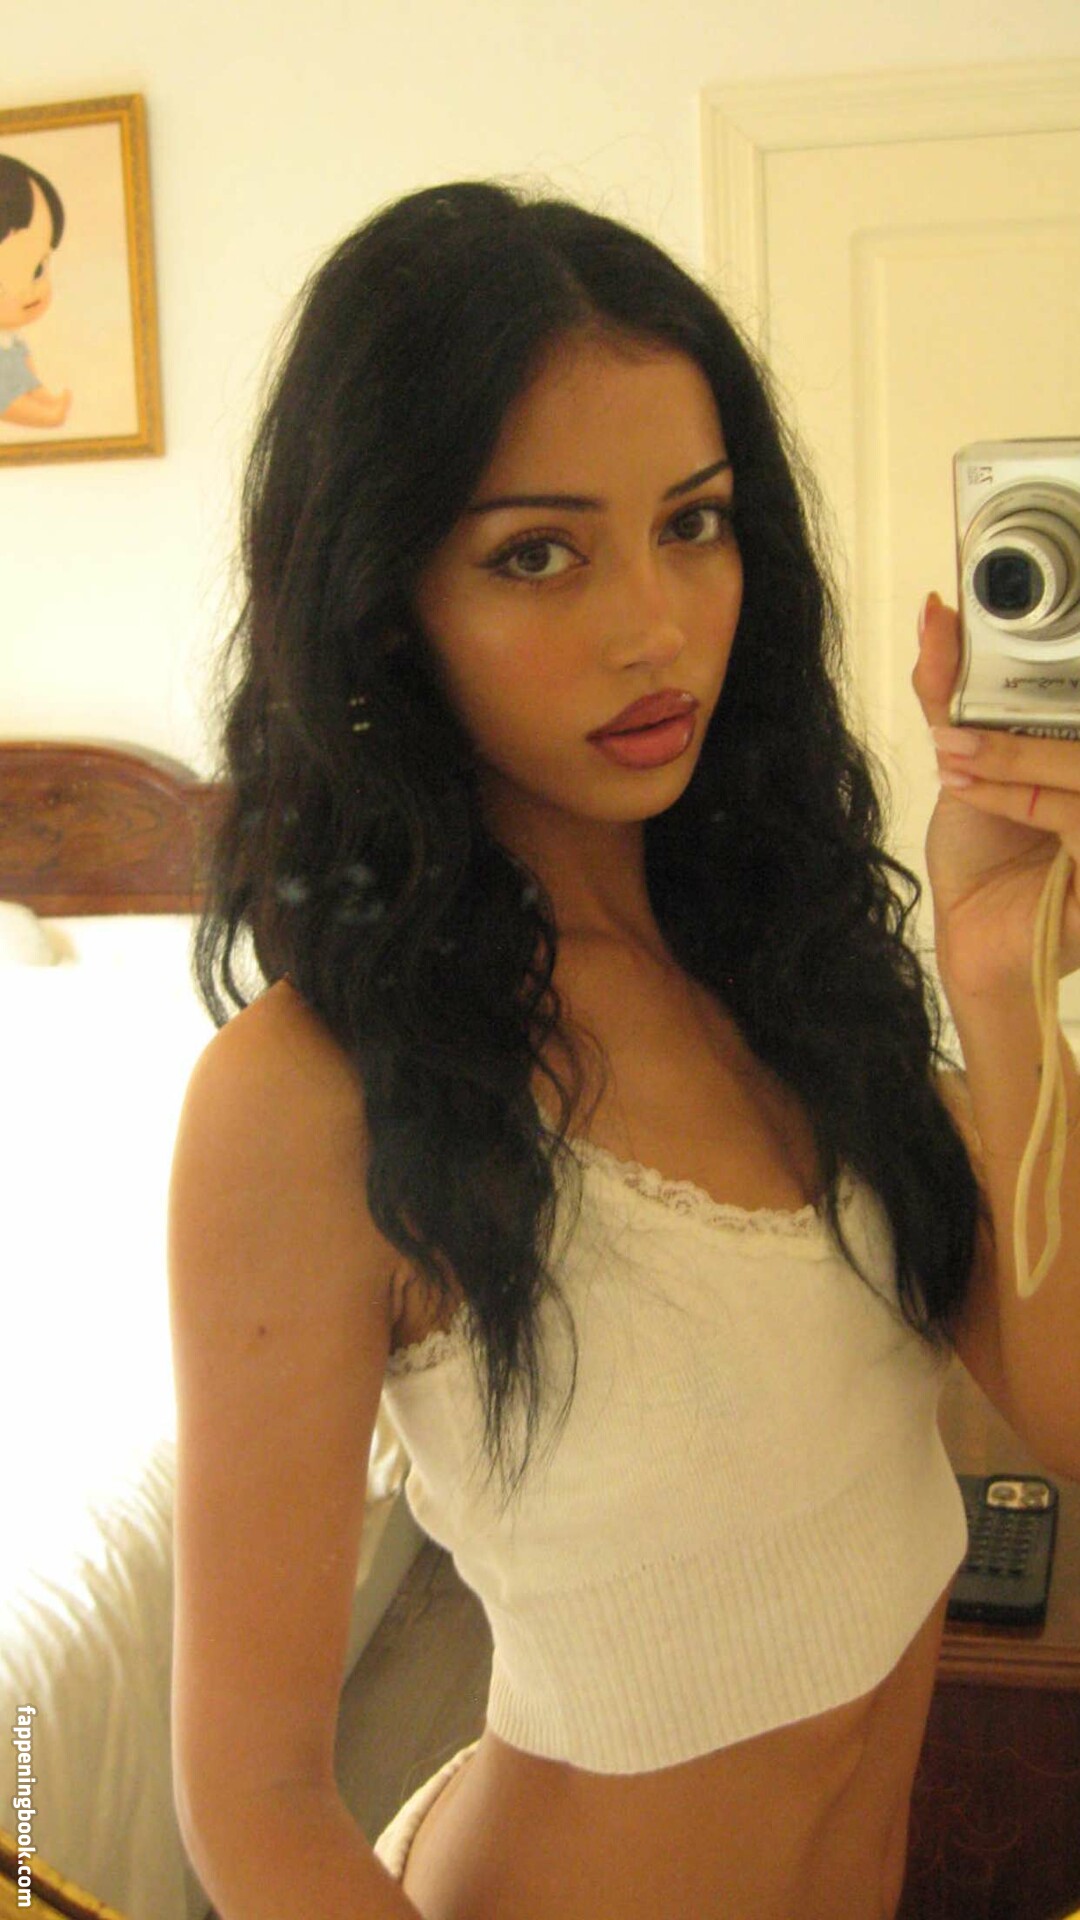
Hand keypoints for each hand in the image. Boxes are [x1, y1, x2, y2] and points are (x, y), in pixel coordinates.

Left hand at [911, 591, 1079, 999]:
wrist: (975, 939)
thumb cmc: (985, 854)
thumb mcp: (966, 759)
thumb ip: (955, 689)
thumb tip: (934, 612)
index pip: (1075, 693)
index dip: (1062, 662)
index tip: (992, 642)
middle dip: (1022, 723)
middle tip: (956, 726)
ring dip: (1015, 759)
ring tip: (953, 757)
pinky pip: (1077, 821)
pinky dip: (1022, 799)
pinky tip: (973, 793)